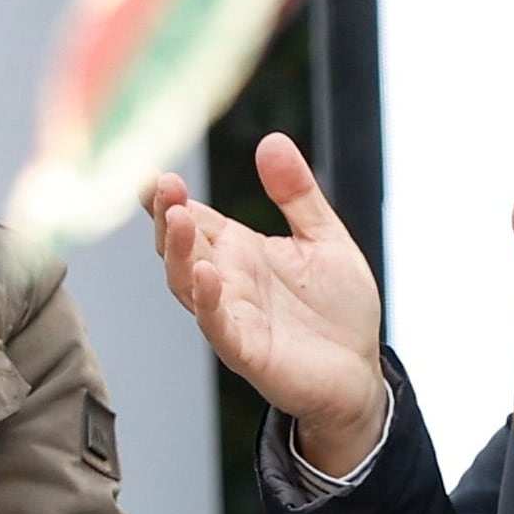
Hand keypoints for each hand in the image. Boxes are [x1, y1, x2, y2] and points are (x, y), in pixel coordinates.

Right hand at [146, 133, 388, 477]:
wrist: (360, 373)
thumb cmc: (339, 310)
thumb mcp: (325, 238)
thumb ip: (297, 193)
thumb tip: (271, 140)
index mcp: (240, 251)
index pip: (194, 217)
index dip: (168, 197)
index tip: (153, 173)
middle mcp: (227, 281)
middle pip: (180, 246)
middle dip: (166, 215)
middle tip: (162, 185)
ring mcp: (232, 316)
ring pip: (187, 283)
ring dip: (178, 251)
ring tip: (177, 217)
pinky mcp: (247, 351)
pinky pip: (218, 325)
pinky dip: (208, 301)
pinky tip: (206, 274)